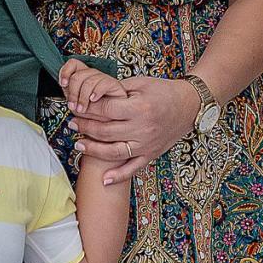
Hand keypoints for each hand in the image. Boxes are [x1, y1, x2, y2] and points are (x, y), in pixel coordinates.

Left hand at [60, 59, 126, 111]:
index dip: (66, 71)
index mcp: (83, 79)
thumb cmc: (97, 114)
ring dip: (83, 97)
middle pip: (78, 75)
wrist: (114, 119)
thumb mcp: (78, 106)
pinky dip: (96, 92)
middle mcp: (92, 77)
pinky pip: (103, 83)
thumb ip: (71, 97)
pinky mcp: (114, 85)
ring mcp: (103, 80)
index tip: (63, 84)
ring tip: (83, 109)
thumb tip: (65, 89)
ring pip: (88, 80)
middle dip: (73, 93)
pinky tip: (94, 99)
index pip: (73, 64)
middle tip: (74, 106)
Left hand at [70, 75, 200, 183]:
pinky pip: (133, 168)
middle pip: (105, 130)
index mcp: (139, 107)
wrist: (190, 106)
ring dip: (93, 150)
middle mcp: (142, 128)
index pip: (105, 110)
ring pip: (113, 151)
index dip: (87, 108)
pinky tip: (104, 179)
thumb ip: (117, 90)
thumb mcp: (140, 83)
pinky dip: (118, 176)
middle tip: (72, 123)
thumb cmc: (164, 91)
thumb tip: (93, 96)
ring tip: (78, 144)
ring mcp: (147, 144)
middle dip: (84, 127)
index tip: (75, 106)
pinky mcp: (151, 154)